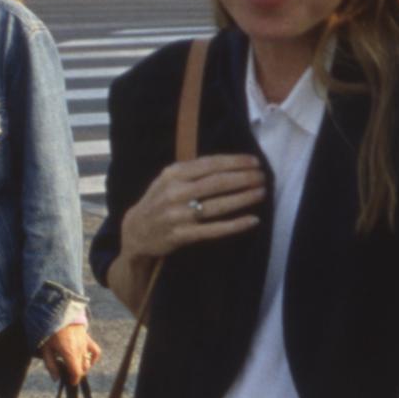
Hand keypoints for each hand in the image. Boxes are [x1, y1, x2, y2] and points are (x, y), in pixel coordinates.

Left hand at [39, 321, 101, 384]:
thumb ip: (51, 365)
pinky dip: (93, 358)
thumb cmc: (50, 332)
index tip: (70, 382)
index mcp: (69, 353)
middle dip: (76, 374)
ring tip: (73, 366)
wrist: (59, 313)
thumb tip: (56, 378)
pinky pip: (95, 352)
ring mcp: (85, 344)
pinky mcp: (88, 339)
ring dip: (82, 367)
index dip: (74, 380)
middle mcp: (80, 350)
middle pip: (82, 369)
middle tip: (67, 372)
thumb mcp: (46, 349)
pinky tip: (86, 360)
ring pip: (87, 362)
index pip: (77, 373)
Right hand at [120, 153, 265, 260]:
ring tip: (261, 192)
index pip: (210, 164)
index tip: (254, 162)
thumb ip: (191, 170)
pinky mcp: (182, 235)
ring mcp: (179, 215)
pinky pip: (214, 229)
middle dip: (243, 178)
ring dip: (243, 198)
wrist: (135, 232)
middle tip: (263, 176)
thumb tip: (226, 162)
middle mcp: (176, 193)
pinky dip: (235, 225)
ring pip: (218, 205)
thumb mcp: (167, 179)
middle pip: (217, 183)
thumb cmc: (158, 201)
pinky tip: (252, 220)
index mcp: (173, 174)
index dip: (235, 162)